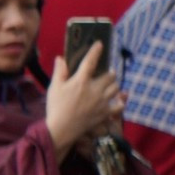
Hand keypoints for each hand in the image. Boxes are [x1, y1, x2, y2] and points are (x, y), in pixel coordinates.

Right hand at [46, 43, 123, 157]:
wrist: (61, 129)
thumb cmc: (55, 108)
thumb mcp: (53, 88)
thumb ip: (59, 72)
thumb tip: (61, 58)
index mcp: (81, 81)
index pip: (90, 61)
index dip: (96, 51)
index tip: (100, 44)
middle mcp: (94, 89)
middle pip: (110, 75)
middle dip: (109, 72)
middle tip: (106, 72)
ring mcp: (102, 101)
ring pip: (116, 87)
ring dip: (114, 84)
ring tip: (111, 84)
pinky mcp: (105, 112)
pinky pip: (119, 105)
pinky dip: (120, 101)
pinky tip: (118, 99)